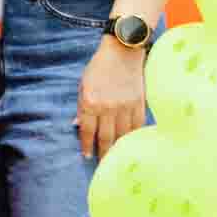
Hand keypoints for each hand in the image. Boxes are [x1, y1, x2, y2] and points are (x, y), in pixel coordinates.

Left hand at [77, 38, 149, 157]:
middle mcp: (108, 106)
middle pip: (106, 137)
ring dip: (118, 148)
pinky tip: (130, 144)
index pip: (88, 131)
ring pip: (122, 135)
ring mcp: (125, 106)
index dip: (87, 145)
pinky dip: (133, 136)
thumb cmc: (99, 68)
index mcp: (90, 101)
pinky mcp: (139, 103)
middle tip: (102, 164)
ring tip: (116, 158)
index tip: (87, 156)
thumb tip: (77, 126)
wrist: (122, 52)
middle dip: (103, 153)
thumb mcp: (83, 85)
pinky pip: (137, 126)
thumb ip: (81, 107)